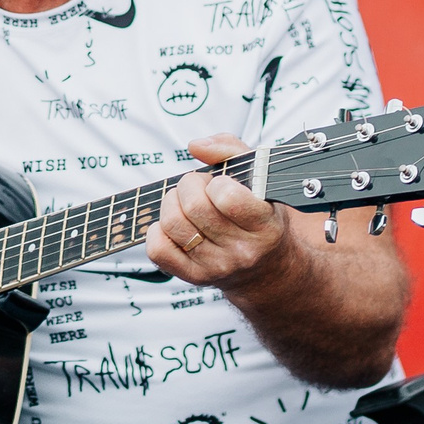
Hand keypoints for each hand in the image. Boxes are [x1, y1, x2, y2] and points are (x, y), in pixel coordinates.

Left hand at [148, 134, 292, 286]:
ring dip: (172, 203)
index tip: (221, 183)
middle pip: (194, 207)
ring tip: (186, 203)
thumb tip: (195, 146)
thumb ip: (230, 150)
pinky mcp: (194, 277)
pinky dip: (158, 231)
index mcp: (265, 226)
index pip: (228, 198)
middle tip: (199, 187)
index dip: (216, 183)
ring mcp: (217, 267)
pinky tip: (175, 225)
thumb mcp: (260, 177)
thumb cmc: (260, 214)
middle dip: (189, 185)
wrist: (266, 267)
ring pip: (172, 224)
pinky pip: (158, 250)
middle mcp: (243, 251)